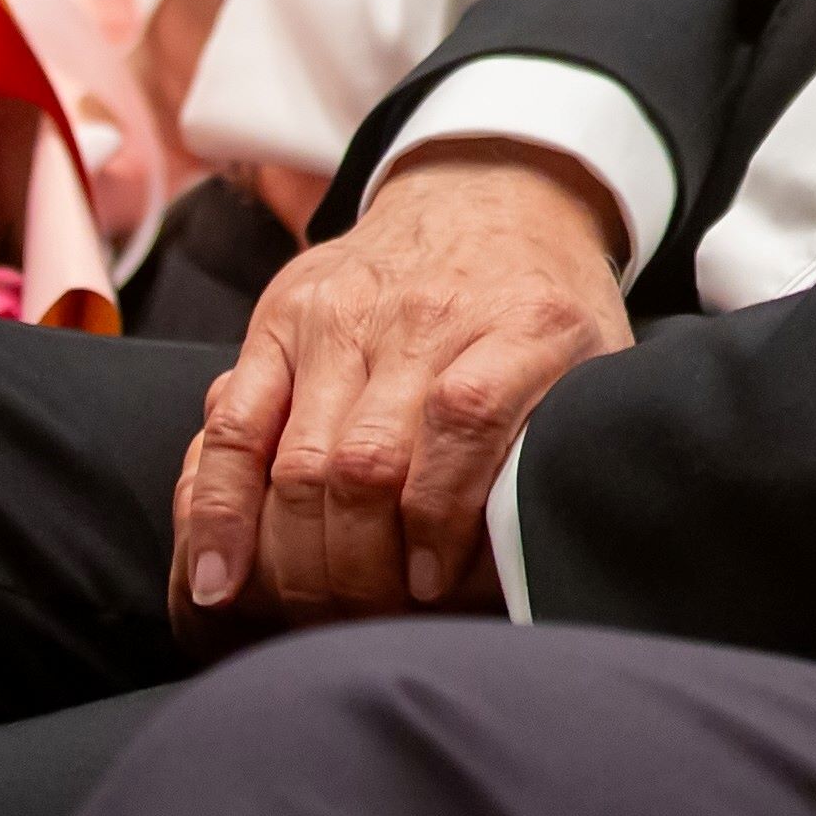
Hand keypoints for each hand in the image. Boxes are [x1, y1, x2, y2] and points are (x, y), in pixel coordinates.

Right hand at [167, 138, 628, 633]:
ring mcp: (344, 312)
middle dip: (356, 571)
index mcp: (524, 322)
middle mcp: (426, 314)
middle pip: (367, 462)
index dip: (439, 516)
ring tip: (308, 618)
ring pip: (299, 460)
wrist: (494, 190)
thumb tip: (537, 564)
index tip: (433, 586)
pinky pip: (233, 425)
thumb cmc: (546, 307)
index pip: (465, 419)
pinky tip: (218, 581)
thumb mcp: (598, 359)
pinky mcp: (281, 315)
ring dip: (297, 561)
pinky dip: (218, 511)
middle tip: (363, 626)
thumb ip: (569, 442)